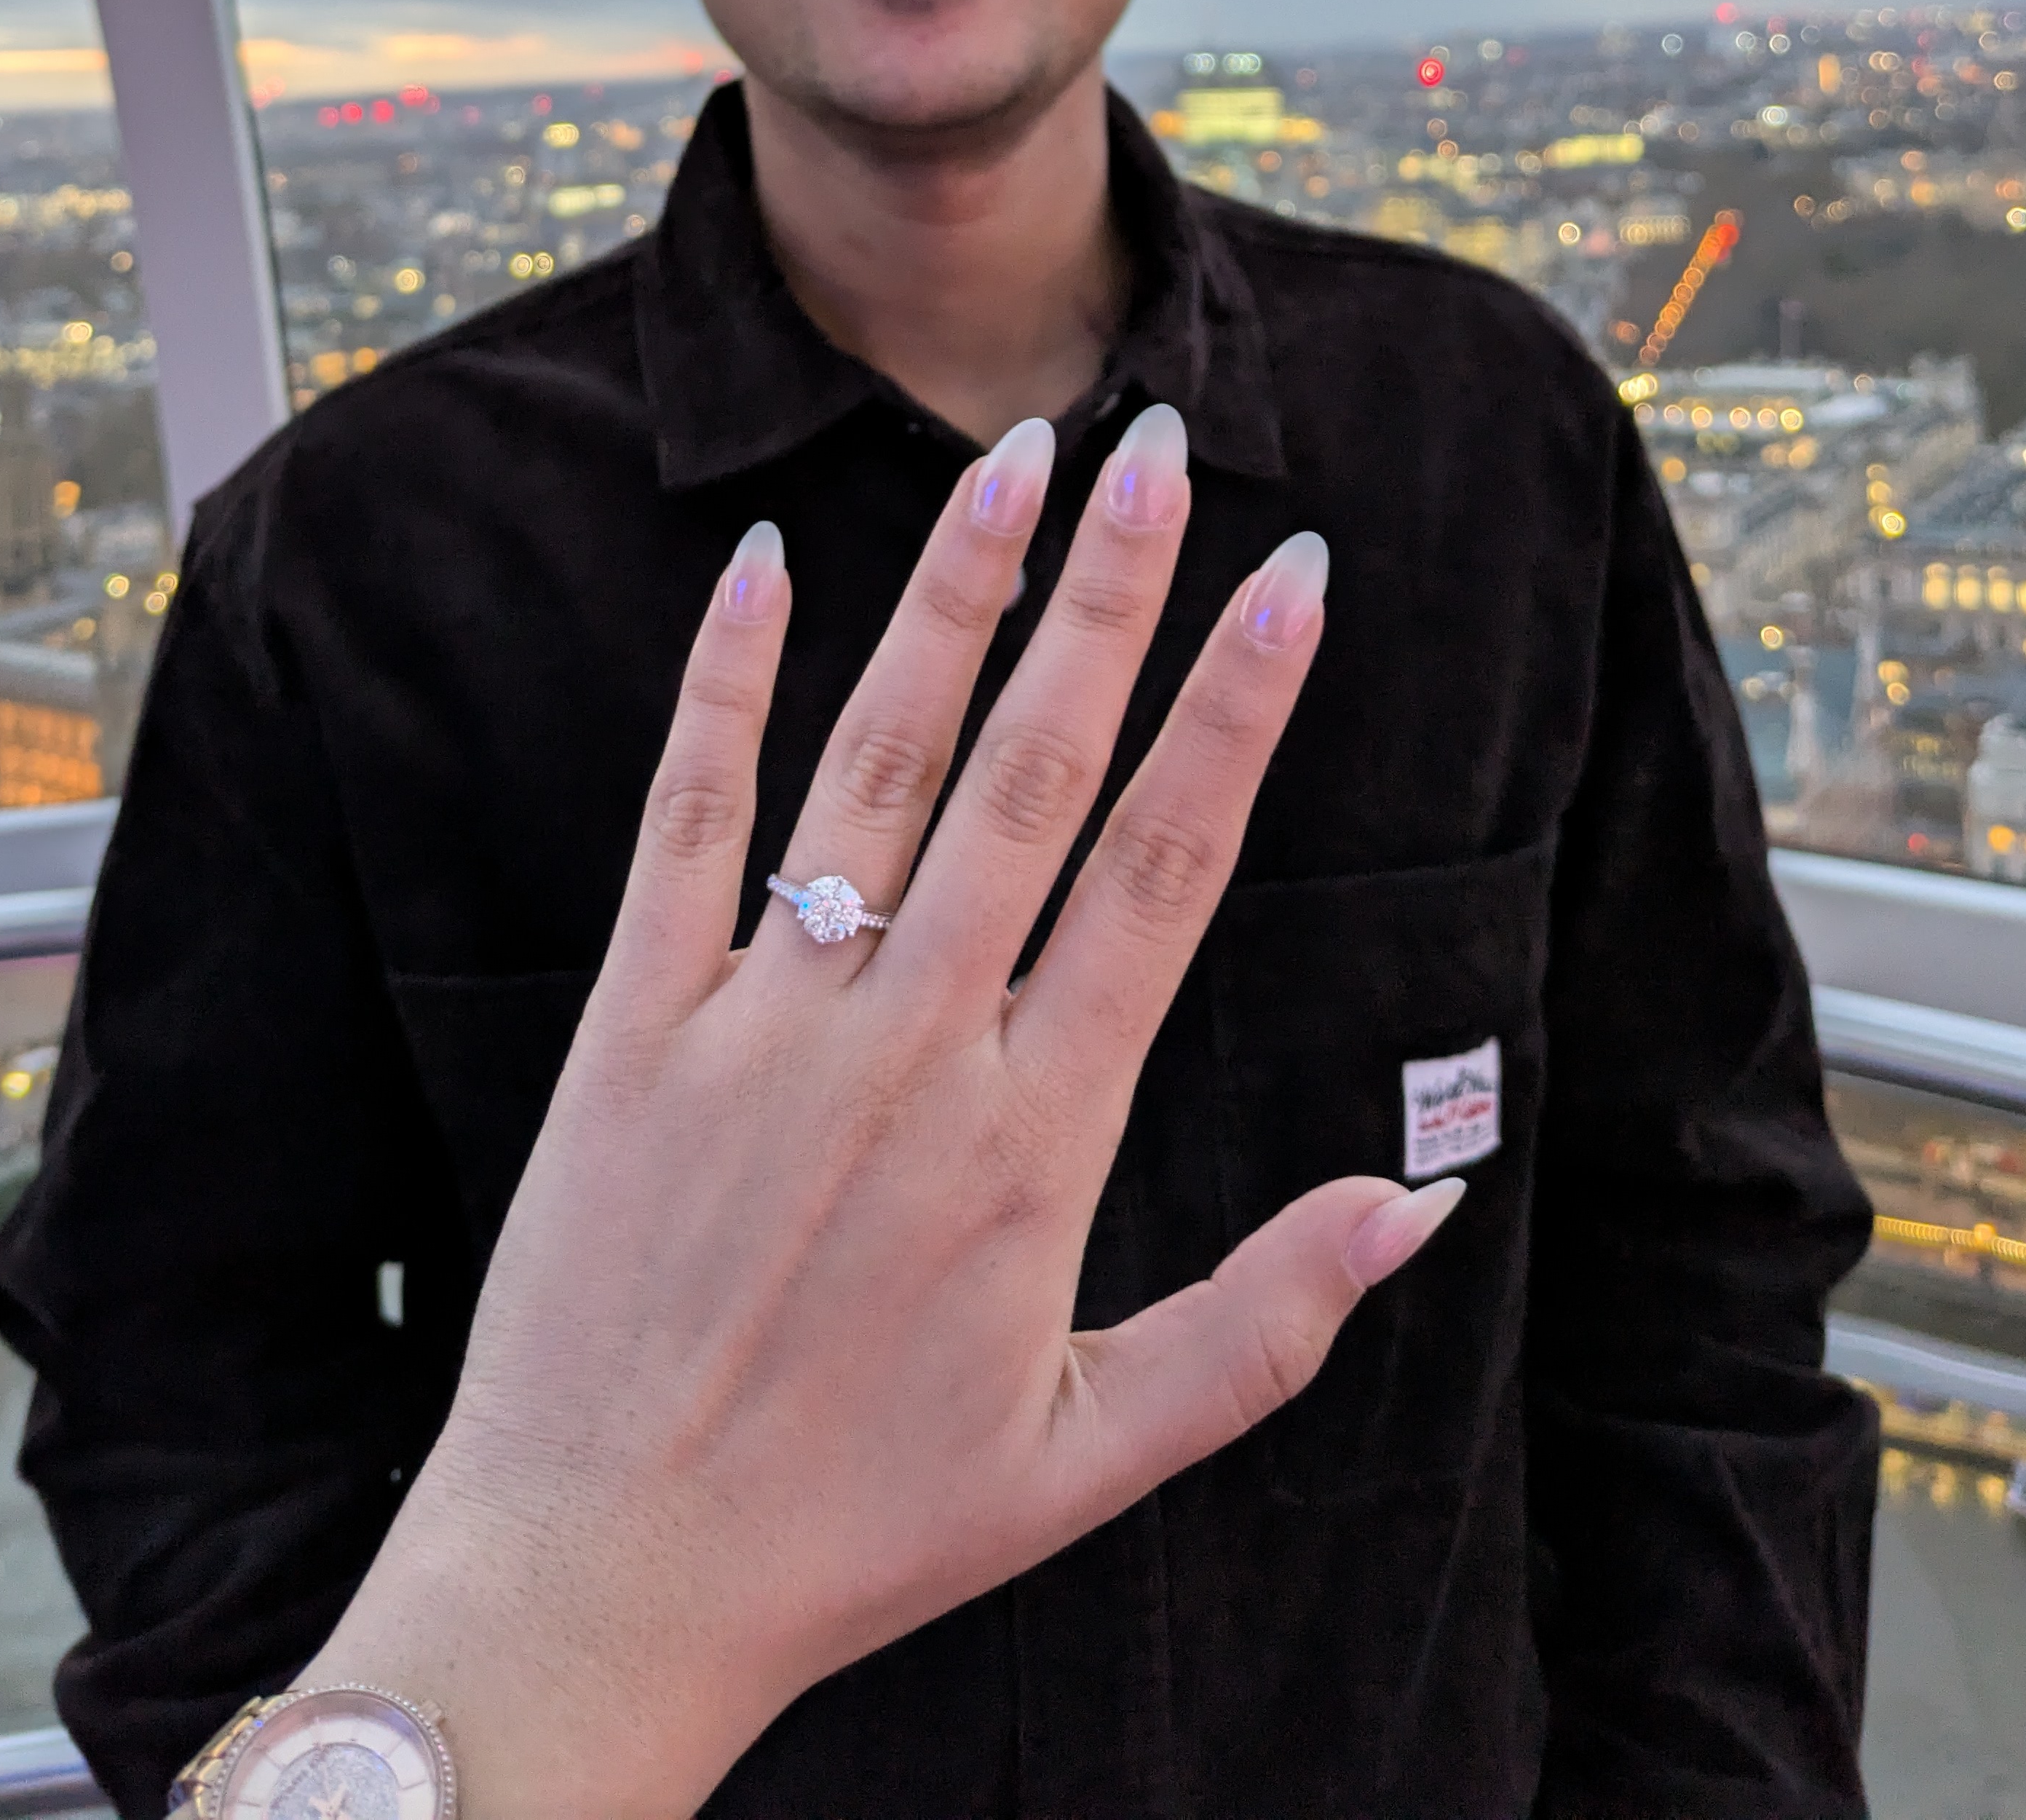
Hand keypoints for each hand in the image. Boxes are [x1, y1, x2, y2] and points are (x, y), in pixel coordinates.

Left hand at [309, 405, 1461, 1814]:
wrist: (600, 1582)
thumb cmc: (851, 1531)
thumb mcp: (1095, 1457)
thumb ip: (1269, 1319)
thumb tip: (1425, 1202)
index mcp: (1036, 1137)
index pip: (1168, 867)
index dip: (1240, 708)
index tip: (1293, 577)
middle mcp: (908, 1049)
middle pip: (1041, 772)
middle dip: (1113, 592)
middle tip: (1160, 444)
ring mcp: (762, 1023)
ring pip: (881, 762)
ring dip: (955, 600)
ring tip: (1016, 459)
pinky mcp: (632, 1025)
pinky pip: (689, 819)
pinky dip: (726, 686)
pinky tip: (763, 564)